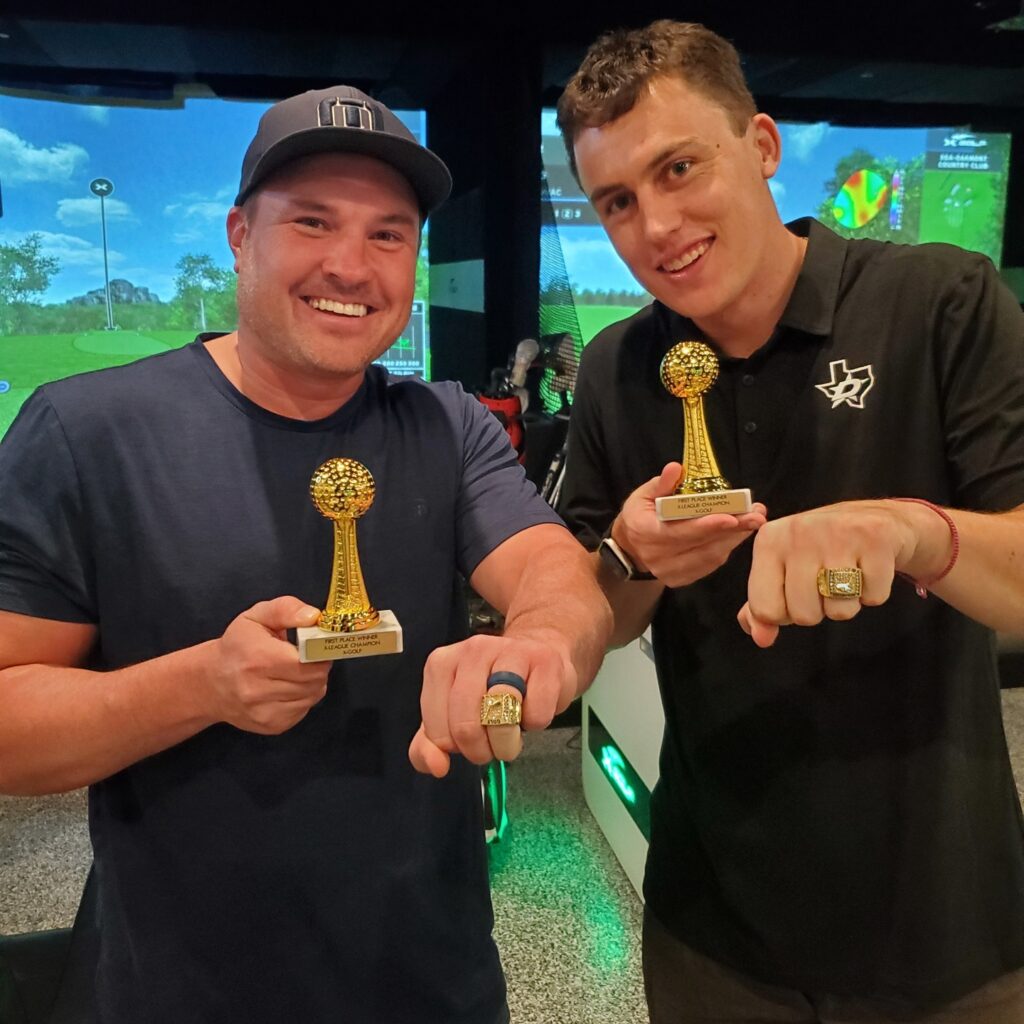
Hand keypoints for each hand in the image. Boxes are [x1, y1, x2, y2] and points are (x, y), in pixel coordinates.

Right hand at [208, 596, 331, 733]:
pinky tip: (288, 687)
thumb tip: (313, 617)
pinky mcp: (271, 726)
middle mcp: (257, 690)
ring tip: (295, 671)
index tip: (317, 646)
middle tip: (307, 657)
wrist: (210, 682)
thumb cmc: (237, 645)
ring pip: (313, 696)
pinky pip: (304, 710)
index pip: (308, 662)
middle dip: (318, 666)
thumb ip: (287, 609)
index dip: (319, 653)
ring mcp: (264, 712)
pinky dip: (303, 697)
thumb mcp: (257, 616)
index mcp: (258, 659)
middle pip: (314, 681)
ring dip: (312, 682)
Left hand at [408, 632, 575, 777]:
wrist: (537, 652)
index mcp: (442, 664)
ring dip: (506, 743)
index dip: (454, 747)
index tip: (467, 740)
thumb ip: (430, 745)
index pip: (436, 729)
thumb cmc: (490, 688)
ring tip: (510, 739)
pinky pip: (537, 712)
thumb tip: (437, 767)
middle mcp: (474, 651)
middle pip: (466, 724)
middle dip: (479, 751)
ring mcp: (511, 652)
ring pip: (501, 715)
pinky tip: (533, 711)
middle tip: (490, 748)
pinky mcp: (546, 661)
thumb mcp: (451, 714)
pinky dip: (536, 724)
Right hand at [615, 463, 766, 587]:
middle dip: (732, 529)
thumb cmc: (639, 516)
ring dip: (733, 539)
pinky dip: (725, 548)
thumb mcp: (642, 496)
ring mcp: (669, 572)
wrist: (629, 550)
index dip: (707, 525)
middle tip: (756, 515)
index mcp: (646, 532)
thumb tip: (676, 468)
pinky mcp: (680, 580)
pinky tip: (736, 534)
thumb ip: (660, 484)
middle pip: (702, 545)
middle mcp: (657, 557)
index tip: (731, 517)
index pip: (680, 531)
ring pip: (710, 557)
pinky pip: (709, 566)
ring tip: (752, 521)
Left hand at [738, 501, 915, 647]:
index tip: (794, 593)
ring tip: (846, 576)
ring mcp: (838, 534)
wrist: (871, 517)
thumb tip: (761, 639)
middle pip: (804, 616)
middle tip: (824, 584)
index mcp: (769, 541)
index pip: (765, 609)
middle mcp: (798, 533)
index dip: (784, 614)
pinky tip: (867, 569)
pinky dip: (873, 593)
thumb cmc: (818, 551)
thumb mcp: (781, 570)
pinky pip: (874, 598)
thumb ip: (763, 607)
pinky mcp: (875, 538)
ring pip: (839, 611)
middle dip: (817, 610)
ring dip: (846, 604)